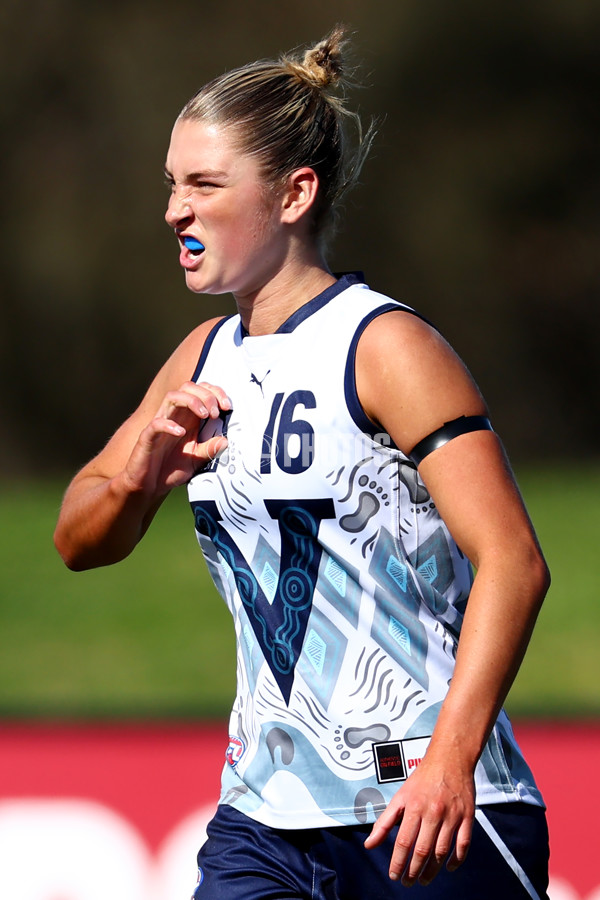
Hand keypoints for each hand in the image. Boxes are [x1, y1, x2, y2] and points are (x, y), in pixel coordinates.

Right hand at [123, 381, 230, 495]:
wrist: (149, 487)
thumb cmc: (170, 469)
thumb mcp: (196, 461)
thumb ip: (209, 450)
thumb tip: (225, 441)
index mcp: (188, 418)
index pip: (200, 391)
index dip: (215, 393)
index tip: (227, 406)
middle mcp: (174, 416)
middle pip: (188, 387)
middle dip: (206, 394)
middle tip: (216, 412)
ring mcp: (160, 424)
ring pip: (172, 396)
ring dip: (192, 401)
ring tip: (204, 415)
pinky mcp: (147, 437)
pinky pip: (156, 423)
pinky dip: (169, 424)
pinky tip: (181, 432)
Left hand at [364, 751, 474, 886]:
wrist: (449, 758)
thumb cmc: (423, 778)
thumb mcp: (399, 797)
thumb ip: (384, 822)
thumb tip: (369, 844)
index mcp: (414, 807)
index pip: (403, 842)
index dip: (397, 862)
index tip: (394, 875)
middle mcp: (432, 812)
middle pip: (422, 850)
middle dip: (413, 871)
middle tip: (408, 882)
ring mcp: (451, 815)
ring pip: (442, 852)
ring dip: (432, 870)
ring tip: (424, 880)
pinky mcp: (467, 816)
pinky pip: (463, 844)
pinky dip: (457, 860)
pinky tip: (448, 867)